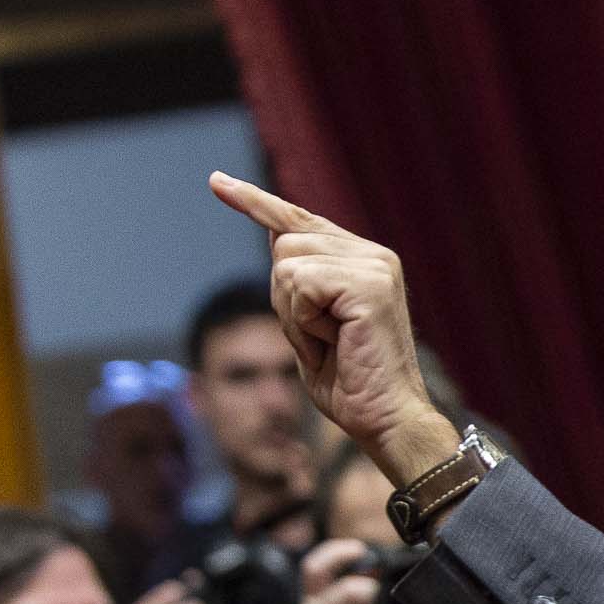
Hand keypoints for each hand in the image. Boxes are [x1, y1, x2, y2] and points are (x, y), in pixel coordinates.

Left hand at [208, 173, 458, 482]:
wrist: (387, 420)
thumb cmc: (352, 384)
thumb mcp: (314, 324)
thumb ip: (301, 283)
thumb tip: (277, 241)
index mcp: (366, 262)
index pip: (299, 221)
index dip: (256, 202)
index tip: (216, 182)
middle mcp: (375, 256)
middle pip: (284, 244)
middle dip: (284, 298)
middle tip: (320, 339)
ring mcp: (375, 267)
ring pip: (287, 265)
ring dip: (294, 313)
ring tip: (329, 344)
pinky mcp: (369, 285)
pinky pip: (301, 284)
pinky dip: (303, 321)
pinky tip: (333, 343)